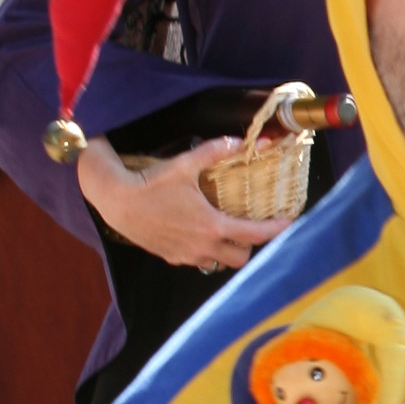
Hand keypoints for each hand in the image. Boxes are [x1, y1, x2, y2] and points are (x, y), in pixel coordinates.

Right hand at [74, 133, 264, 271]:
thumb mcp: (185, 164)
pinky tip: (197, 234)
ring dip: (225, 251)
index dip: (276, 230)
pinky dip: (204, 252)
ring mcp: (187, 256)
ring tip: (223, 232)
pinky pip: (197, 261)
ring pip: (218, 264)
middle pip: (241, 258)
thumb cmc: (151, 184)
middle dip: (249, 245)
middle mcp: (203, 247)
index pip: (255, 235)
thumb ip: (216, 151)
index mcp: (213, 226)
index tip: (287, 222)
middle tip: (249, 226)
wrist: (117, 202)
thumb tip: (240, 139)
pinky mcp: (171, 258)